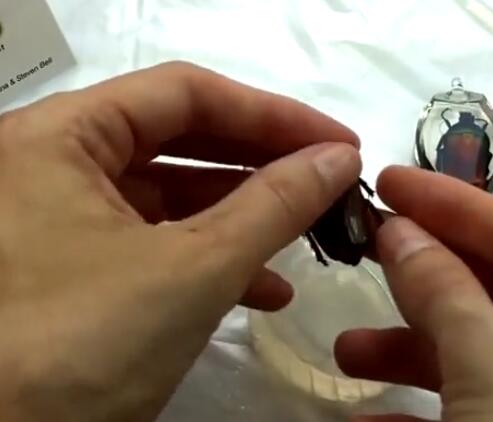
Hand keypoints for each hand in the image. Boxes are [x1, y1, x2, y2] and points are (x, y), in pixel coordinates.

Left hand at [0, 62, 360, 420]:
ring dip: (247, 216)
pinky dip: (214, 259)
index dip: (271, 113)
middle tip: (329, 178)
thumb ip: (274, 205)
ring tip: (311, 232)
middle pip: (181, 139)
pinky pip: (158, 242)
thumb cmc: (83, 346)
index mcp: (58, 138)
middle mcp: (53, 166)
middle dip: (264, 162)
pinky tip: (266, 288)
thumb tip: (339, 159)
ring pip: (174, 196)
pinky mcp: (79, 270)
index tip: (337, 143)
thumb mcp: (193, 269)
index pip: (184, 94)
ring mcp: (63, 220)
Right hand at [336, 166, 492, 420]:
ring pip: (478, 361)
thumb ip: (446, 291)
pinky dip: (416, 413)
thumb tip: (398, 231)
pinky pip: (470, 414)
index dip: (460, 207)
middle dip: (426, 279)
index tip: (391, 182)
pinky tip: (368, 417)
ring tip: (350, 351)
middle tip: (369, 248)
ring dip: (408, 353)